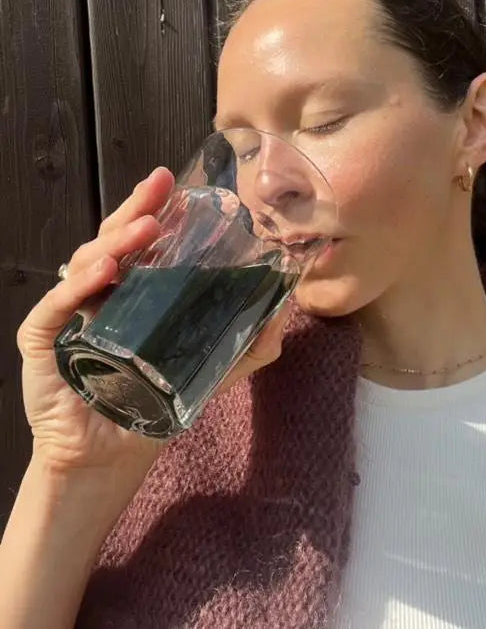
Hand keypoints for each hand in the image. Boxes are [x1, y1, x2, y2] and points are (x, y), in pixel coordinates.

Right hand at [16, 167, 288, 483]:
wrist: (110, 456)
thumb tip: (284, 309)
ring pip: (87, 260)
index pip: (143, 242)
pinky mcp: (43, 339)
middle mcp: (99, 291)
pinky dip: (78, 284)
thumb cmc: (153, 405)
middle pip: (114, 238)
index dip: (157, 210)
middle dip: (137, 208)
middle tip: (161, 186)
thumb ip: (247, 343)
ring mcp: (70, 311)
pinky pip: (58, 304)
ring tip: (148, 227)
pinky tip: (105, 269)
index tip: (179, 186)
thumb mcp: (208, 369)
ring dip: (117, 240)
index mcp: (133, 291)